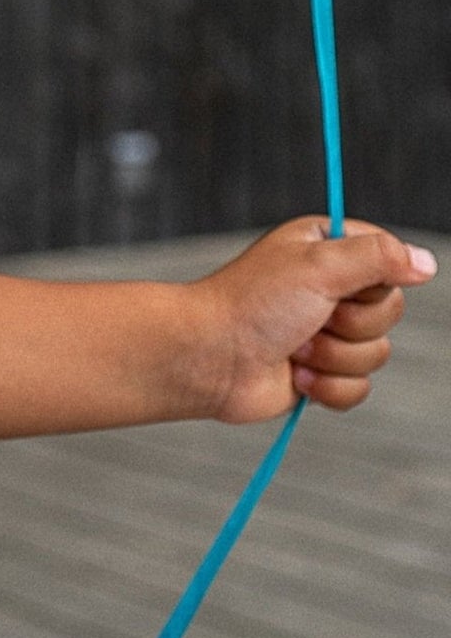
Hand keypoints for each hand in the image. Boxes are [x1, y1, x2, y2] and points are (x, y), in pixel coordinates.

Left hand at [193, 218, 436, 424]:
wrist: (211, 358)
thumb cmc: (253, 303)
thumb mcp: (319, 265)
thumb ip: (378, 258)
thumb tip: (426, 262)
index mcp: (326, 249)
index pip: (388, 258)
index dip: (374, 278)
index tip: (343, 283)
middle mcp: (329, 288)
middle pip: (389, 312)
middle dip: (350, 324)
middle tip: (310, 316)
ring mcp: (325, 332)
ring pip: (376, 354)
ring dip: (333, 357)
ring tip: (293, 346)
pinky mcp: (320, 372)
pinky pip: (359, 388)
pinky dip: (328, 387)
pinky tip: (294, 375)